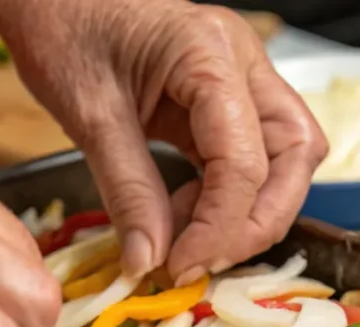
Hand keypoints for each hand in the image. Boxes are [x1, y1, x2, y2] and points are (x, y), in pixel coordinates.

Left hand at [0, 0, 327, 283]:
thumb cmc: (65, 29)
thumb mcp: (89, 117)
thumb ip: (128, 192)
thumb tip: (150, 261)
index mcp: (210, 54)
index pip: (246, 160)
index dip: (220, 226)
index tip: (180, 264)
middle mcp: (243, 62)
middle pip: (295, 156)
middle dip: (258, 220)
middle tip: (202, 259)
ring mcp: (242, 78)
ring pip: (285, 158)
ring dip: (248, 212)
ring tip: (187, 237)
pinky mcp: (227, 100)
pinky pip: (252, 156)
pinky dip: (225, 196)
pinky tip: (184, 213)